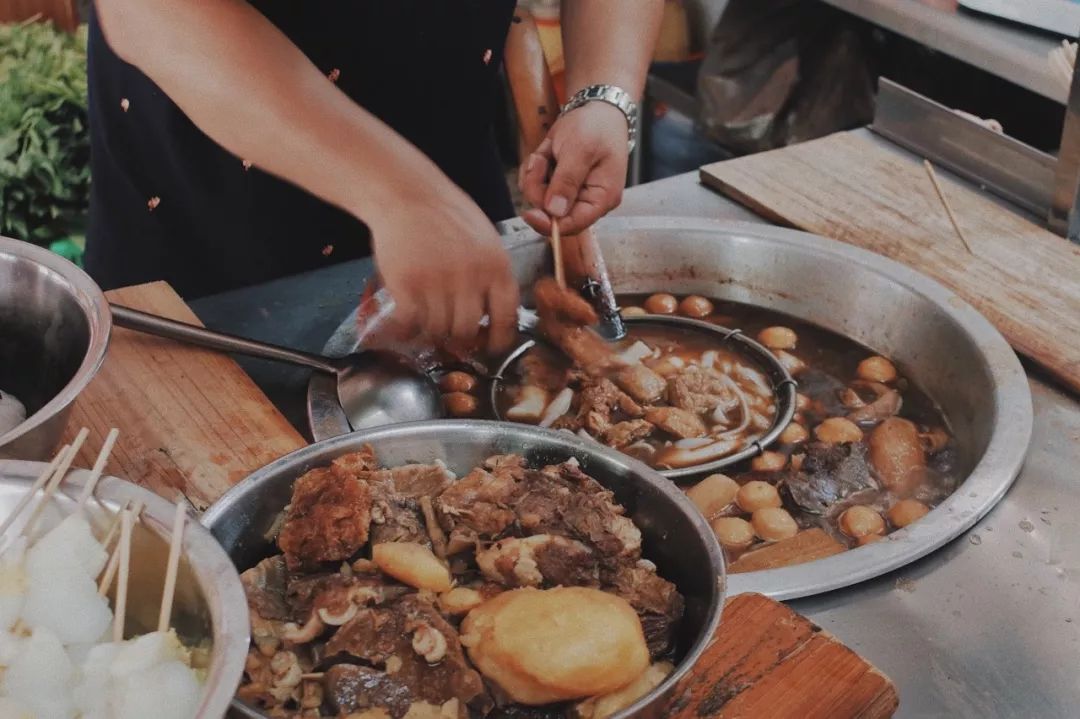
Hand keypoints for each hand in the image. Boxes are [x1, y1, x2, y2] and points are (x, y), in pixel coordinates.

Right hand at [368, 181, 519, 353]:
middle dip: (458, 340)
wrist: (407, 192)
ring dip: (430, 334)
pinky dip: (405, 331)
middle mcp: (471, 278)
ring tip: (424, 325)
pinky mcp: (408, 285)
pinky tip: (403, 326)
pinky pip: (410, 324)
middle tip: (448, 338)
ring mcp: (438, 283)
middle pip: (467, 331)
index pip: (506, 318)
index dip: (497, 340)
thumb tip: (491, 313)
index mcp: (497, 267)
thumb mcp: (485, 239)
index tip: (489, 347)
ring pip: (438, 330)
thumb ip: (491, 274)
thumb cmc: (446, 213)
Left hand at [519, 102, 629, 234]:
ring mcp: (571, 194)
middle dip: (539, 187)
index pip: (574, 225)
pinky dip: (533, 170)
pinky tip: (545, 154)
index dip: (550, 224)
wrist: (594, 108)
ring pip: (539, 199)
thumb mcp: (580, 150)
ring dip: (535, 175)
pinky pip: (535, 187)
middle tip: (542, 161)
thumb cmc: (596, 127)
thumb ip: (567, 181)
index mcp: (601, 198)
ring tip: (548, 153)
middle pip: (551, 213)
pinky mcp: (558, 185)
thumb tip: (555, 212)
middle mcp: (586, 201)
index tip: (530, 214)